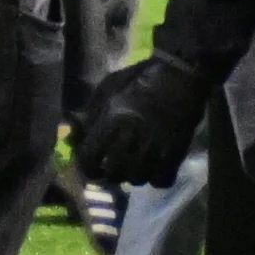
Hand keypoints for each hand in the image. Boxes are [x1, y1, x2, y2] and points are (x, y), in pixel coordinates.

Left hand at [70, 52, 211, 189]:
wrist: (179, 74)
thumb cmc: (139, 79)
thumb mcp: (107, 88)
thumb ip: (90, 112)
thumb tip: (74, 132)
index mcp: (112, 121)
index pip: (90, 158)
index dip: (88, 166)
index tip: (93, 165)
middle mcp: (132, 137)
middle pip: (113, 173)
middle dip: (110, 172)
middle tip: (114, 166)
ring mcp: (155, 146)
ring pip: (137, 179)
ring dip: (133, 175)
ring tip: (135, 167)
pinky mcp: (175, 151)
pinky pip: (161, 180)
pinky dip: (156, 178)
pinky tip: (154, 168)